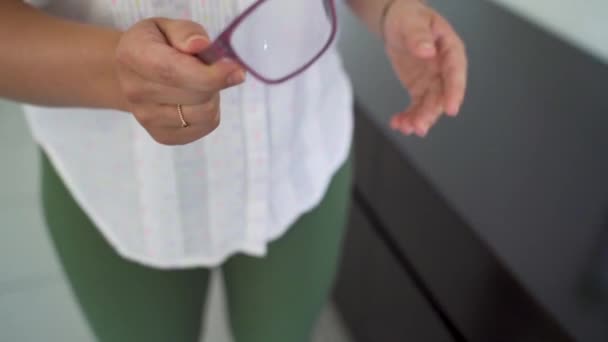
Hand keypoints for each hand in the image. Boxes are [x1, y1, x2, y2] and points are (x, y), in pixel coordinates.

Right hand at [115, 18, 245, 144]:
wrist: (131, 74)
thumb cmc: (156, 45)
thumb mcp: (166, 26)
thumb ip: (185, 32)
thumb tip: (200, 45)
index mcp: (132, 56)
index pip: (174, 72)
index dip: (209, 74)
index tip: (236, 70)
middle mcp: (134, 91)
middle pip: (195, 95)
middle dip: (214, 81)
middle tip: (210, 68)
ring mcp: (146, 118)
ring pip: (204, 114)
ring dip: (213, 97)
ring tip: (200, 84)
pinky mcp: (163, 136)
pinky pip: (205, 128)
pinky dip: (209, 113)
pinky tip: (196, 100)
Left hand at [383, 0, 466, 136]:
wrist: (397, 23)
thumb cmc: (409, 17)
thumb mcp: (412, 22)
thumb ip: (419, 36)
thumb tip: (427, 51)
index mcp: (450, 50)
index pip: (456, 73)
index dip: (454, 92)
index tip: (451, 109)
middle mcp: (444, 69)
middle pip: (442, 95)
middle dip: (431, 113)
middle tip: (419, 126)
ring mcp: (432, 81)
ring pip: (429, 105)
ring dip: (419, 119)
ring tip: (405, 127)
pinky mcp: (420, 88)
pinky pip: (416, 106)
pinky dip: (408, 116)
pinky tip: (398, 123)